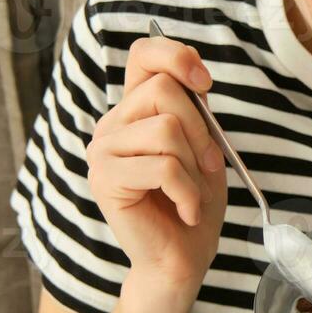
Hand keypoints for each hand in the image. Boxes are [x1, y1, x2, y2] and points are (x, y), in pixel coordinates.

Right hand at [86, 36, 228, 295]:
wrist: (181, 258)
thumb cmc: (193, 201)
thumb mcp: (202, 145)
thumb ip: (194, 109)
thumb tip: (196, 79)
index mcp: (134, 110)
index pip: (143, 54)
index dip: (177, 56)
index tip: (206, 85)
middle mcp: (112, 124)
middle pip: (163, 91)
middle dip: (201, 129)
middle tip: (208, 165)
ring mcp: (103, 151)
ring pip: (166, 129)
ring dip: (194, 166)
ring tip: (192, 192)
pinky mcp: (105, 180)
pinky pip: (163, 167)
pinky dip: (188, 192)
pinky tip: (186, 211)